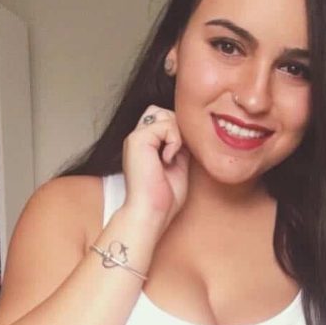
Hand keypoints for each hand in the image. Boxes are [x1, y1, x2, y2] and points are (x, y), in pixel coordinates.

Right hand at [122, 105, 189, 236]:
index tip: (183, 154)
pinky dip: (174, 141)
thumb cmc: (163, 199)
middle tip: (179, 153)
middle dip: (177, 128)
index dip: (178, 132)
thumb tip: (189, 135)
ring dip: (177, 135)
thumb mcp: (178, 167)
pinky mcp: (137, 139)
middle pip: (163, 112)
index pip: (163, 120)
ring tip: (172, 157)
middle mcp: (138, 139)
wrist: (150, 212)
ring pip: (166, 115)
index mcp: (145, 146)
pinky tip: (167, 159)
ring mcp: (136, 137)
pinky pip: (166, 125)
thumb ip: (180, 149)